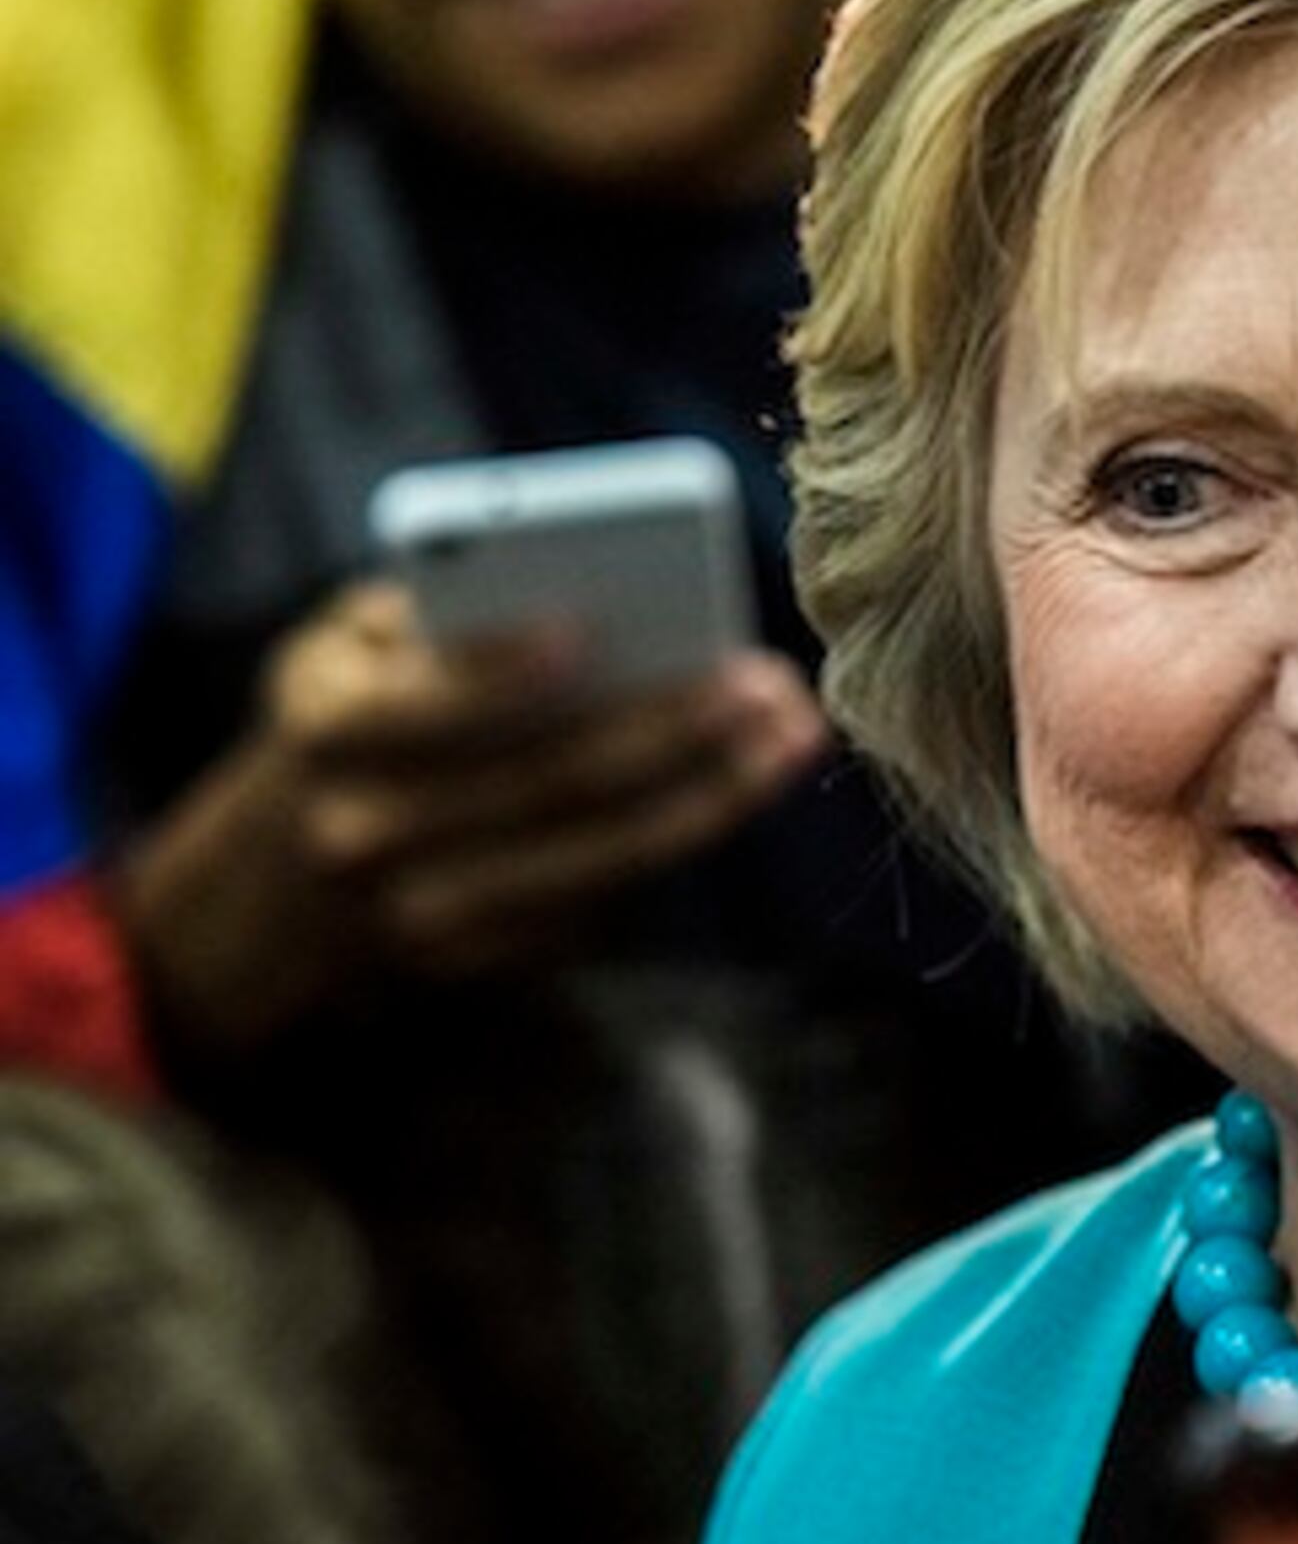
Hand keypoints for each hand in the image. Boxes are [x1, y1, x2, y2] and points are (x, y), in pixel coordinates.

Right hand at [116, 582, 827, 1055]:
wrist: (262, 898)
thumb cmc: (346, 724)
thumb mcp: (339, 654)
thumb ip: (425, 609)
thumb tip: (559, 583)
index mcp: (325, 733)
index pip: (424, 705)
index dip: (501, 670)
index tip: (585, 627)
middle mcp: (365, 832)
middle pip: (545, 781)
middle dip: (670, 726)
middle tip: (763, 678)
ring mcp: (420, 912)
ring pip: (594, 852)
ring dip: (710, 792)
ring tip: (789, 735)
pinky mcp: (476, 960)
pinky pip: (597, 899)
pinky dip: (679, 838)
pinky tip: (744, 784)